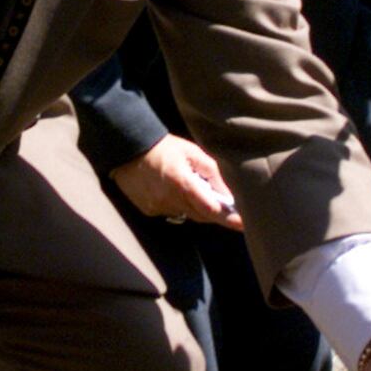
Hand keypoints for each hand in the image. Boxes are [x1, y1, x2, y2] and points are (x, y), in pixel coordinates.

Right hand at [108, 136, 242, 227]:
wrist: (127, 149)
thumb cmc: (163, 147)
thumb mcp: (192, 152)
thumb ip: (213, 172)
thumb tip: (231, 193)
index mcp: (182, 182)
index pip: (211, 208)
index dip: (229, 218)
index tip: (243, 224)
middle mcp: (169, 199)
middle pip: (202, 216)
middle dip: (216, 213)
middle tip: (229, 208)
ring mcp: (158, 207)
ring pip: (187, 215)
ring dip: (197, 208)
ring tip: (195, 189)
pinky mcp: (148, 210)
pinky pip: (172, 213)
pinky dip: (179, 206)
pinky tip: (174, 190)